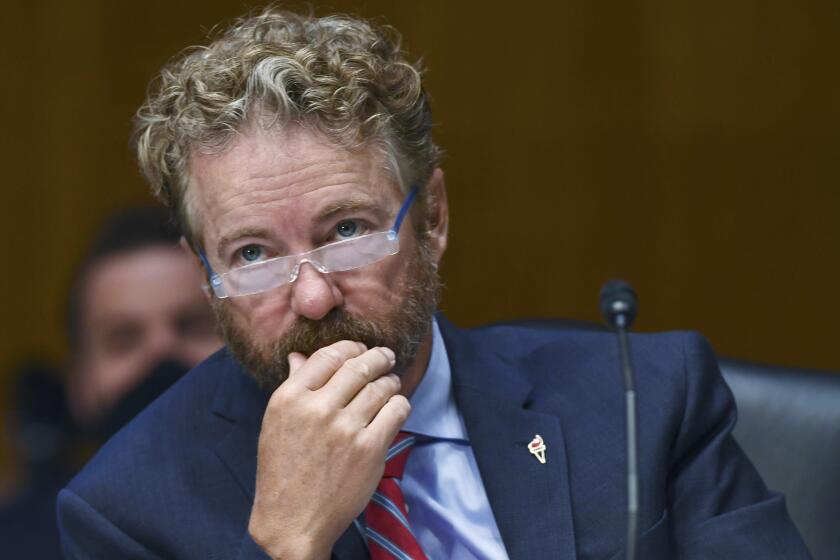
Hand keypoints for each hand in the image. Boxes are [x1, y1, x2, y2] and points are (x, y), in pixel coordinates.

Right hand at [247, 340, 410, 559]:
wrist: (292, 521)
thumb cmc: (282, 471)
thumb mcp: (276, 423)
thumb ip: (293, 386)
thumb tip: (300, 355)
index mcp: (290, 398)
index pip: (328, 355)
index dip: (351, 347)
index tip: (360, 349)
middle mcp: (317, 409)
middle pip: (359, 366)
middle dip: (378, 357)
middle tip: (386, 357)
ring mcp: (345, 429)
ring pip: (381, 387)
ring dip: (390, 381)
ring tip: (391, 383)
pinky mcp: (369, 449)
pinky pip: (396, 411)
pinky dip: (399, 404)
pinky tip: (395, 407)